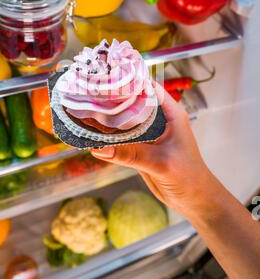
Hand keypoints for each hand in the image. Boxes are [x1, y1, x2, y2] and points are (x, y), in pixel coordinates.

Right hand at [91, 83, 221, 217]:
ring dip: (108, 118)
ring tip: (85, 111)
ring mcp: (148, 133)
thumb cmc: (188, 176)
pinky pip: (121, 139)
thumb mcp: (160, 163)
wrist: (193, 200)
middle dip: (113, 98)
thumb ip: (131, 154)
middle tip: (88, 94)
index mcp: (170, 112)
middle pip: (132, 102)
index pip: (147, 87)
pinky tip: (91, 134)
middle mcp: (158, 119)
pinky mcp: (139, 148)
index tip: (106, 78)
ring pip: (124, 120)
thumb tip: (99, 148)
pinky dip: (108, 137)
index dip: (128, 80)